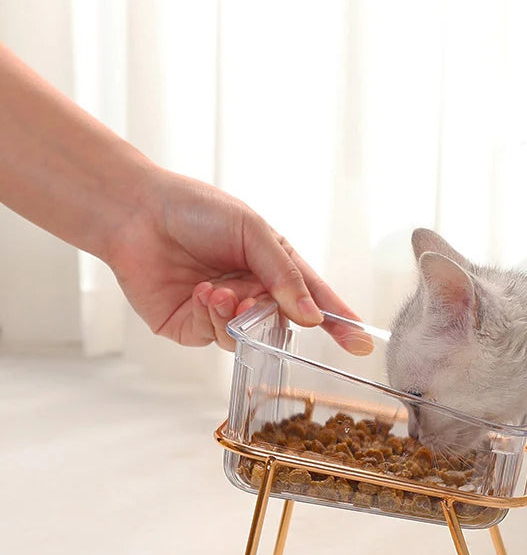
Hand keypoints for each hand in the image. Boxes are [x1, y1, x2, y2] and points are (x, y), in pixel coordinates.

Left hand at [107, 169, 368, 352]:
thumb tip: (311, 317)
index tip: (361, 344)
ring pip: (250, 338)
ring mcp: (223, 314)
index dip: (339, 322)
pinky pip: (217, 338)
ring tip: (219, 291)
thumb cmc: (198, 211)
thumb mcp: (253, 232)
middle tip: (253, 296)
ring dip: (238, 317)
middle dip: (273, 314)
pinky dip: (213, 317)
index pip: (314, 300)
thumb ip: (284, 274)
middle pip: (283, 323)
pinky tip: (201, 292)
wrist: (137, 213)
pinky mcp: (193, 328)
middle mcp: (252, 294)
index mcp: (274, 267)